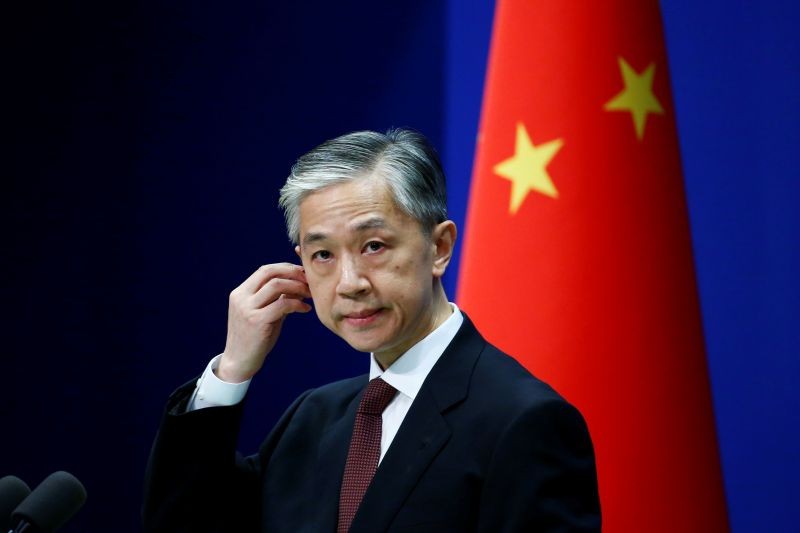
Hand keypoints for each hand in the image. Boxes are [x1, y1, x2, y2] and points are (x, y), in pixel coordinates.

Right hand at [217, 263, 311, 381]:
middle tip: (309, 280)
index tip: (302, 274)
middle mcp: (241, 297)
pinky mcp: (257, 321)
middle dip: (293, 273)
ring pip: (276, 285)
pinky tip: (306, 309)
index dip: (286, 268)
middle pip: (270, 272)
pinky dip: (297, 304)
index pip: (265, 270)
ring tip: (309, 294)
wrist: (240, 362)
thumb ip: (276, 298)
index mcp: (241, 293)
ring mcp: (247, 309)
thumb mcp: (264, 313)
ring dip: (297, 287)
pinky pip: (282, 305)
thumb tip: (298, 284)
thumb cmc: (254, 338)